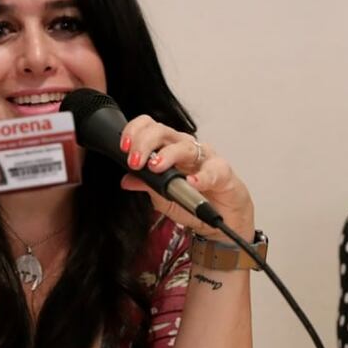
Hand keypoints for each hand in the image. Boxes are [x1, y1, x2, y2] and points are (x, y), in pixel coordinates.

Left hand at [117, 115, 253, 240]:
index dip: (135, 132)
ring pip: (185, 147)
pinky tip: (192, 182)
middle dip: (145, 143)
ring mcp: (205, 158)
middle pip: (163, 131)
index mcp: (169, 148)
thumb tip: (126, 180)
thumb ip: (146, 185)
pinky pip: (212, 170)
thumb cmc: (195, 201)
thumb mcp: (163, 197)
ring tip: (156, 168)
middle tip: (135, 161)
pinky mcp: (223, 172)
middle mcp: (186, 148)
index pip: (150, 128)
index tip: (124, 148)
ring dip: (168, 156)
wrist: (223, 219)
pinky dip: (201, 177)